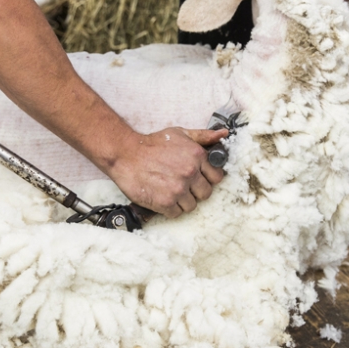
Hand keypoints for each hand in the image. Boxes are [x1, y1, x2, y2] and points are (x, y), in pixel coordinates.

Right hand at [109, 128, 226, 218]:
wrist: (125, 155)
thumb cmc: (151, 144)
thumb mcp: (179, 134)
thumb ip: (203, 136)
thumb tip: (224, 134)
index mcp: (197, 156)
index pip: (217, 177)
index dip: (207, 178)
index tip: (197, 178)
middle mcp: (190, 173)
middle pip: (205, 194)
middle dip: (195, 191)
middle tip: (182, 185)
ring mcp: (178, 189)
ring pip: (192, 206)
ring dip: (182, 201)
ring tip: (170, 191)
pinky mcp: (165, 203)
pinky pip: (176, 213)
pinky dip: (169, 209)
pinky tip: (162, 197)